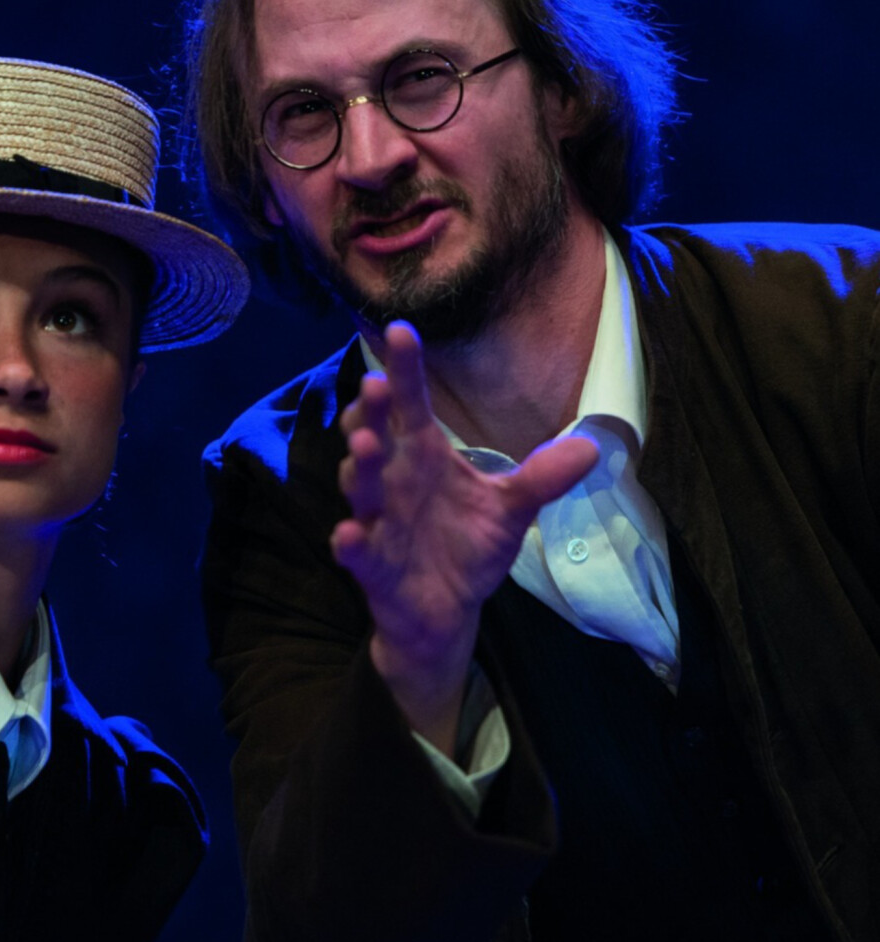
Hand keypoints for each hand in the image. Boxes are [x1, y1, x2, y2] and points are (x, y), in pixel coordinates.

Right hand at [330, 322, 596, 753]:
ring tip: (368, 446)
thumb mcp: (510, 509)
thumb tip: (593, 446)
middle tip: (375, 383)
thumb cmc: (467, 546)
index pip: (411, 404)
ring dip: (362, 465)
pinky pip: (354, 549)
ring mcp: (378, 519)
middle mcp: (395, 479)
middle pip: (375, 435)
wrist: (444, 612)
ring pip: (362, 486)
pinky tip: (348, 533)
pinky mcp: (369, 563)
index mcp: (424, 456)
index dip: (405, 369)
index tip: (402, 329)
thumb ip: (542, 478)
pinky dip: (349, 541)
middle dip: (370, 411)